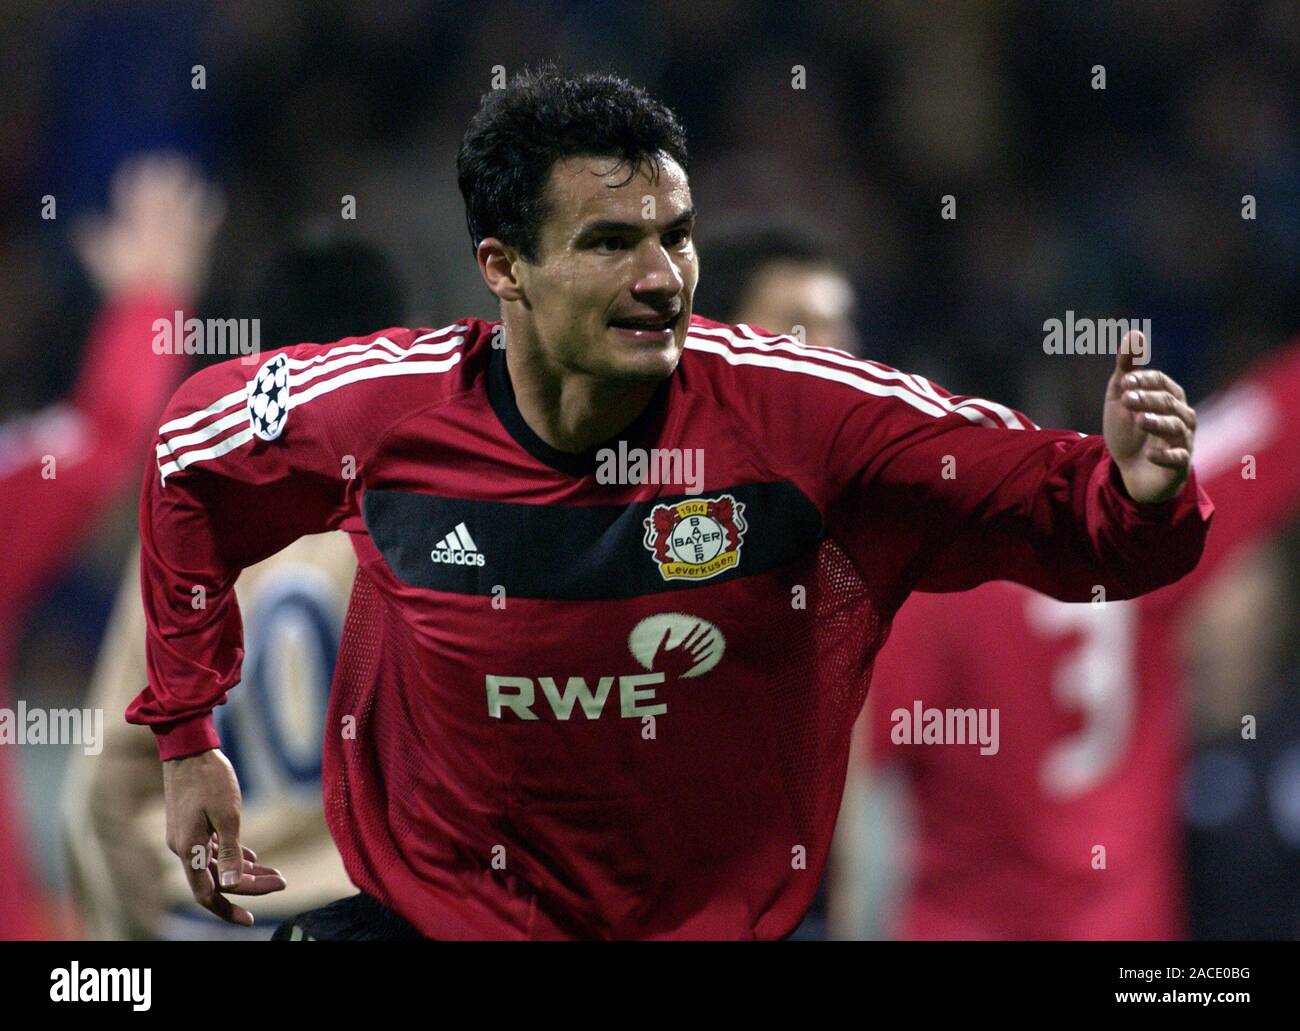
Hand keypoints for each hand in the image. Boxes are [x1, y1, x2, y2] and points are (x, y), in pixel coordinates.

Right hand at [73, 153, 224, 299]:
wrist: (154, 303)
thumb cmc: (124, 283)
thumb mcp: (100, 260)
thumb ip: (91, 237)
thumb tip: (83, 221)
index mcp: (133, 225)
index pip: (134, 193)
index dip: (137, 176)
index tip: (140, 162)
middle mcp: (158, 224)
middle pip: (162, 192)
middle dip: (164, 174)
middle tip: (168, 156)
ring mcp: (180, 234)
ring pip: (184, 201)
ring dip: (186, 183)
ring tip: (189, 166)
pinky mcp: (197, 246)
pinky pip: (206, 221)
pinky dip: (210, 206)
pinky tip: (213, 192)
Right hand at [163, 748, 284, 925]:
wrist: (190, 749)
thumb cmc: (210, 778)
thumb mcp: (227, 814)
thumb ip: (229, 851)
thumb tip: (230, 885)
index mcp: (187, 849)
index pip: (208, 893)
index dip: (230, 908)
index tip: (251, 919)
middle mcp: (182, 848)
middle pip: (215, 881)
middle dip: (248, 887)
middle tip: (281, 882)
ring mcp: (186, 837)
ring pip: (216, 865)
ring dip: (244, 871)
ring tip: (275, 873)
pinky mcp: (192, 825)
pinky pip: (212, 851)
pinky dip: (232, 856)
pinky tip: (252, 859)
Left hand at [1102, 331, 1194, 503]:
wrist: (1131, 470)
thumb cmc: (1129, 429)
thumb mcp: (1121, 397)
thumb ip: (1127, 368)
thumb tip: (1135, 333)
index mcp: (1168, 396)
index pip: (1161, 382)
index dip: (1144, 380)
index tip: (1125, 381)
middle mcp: (1181, 416)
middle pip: (1168, 403)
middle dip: (1147, 399)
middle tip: (1126, 399)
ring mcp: (1182, 441)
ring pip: (1176, 428)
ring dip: (1158, 423)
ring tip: (1140, 420)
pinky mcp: (1178, 465)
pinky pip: (1178, 459)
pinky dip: (1165, 456)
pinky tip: (1150, 454)